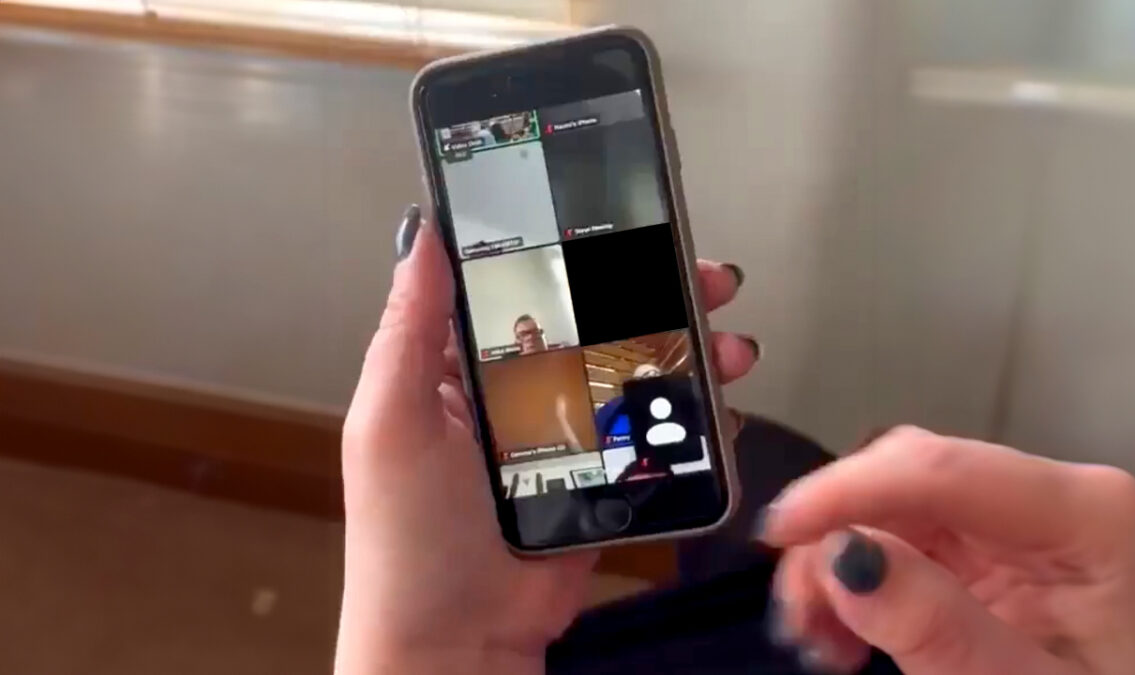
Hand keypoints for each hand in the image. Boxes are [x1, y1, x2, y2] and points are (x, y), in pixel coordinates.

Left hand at [335, 206, 759, 674]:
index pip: (522, 288)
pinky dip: (695, 417)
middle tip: (703, 275)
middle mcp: (519, 393)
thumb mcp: (390, 423)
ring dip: (689, 349)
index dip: (572, 248)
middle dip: (655, 292)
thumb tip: (421, 233)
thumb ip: (409, 330)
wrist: (458, 646)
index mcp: (461, 369)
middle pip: (597, 322)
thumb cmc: (406, 543)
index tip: (620, 217)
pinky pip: (656, 437)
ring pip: (637, 373)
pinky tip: (723, 405)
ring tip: (729, 343)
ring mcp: (567, 438)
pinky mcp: (604, 481)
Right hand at [759, 426, 1134, 674]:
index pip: (948, 472)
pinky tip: (839, 625)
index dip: (852, 489)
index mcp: (1087, 515)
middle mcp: (1047, 493)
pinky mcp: (974, 536)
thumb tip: (846, 554)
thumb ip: (939, 631)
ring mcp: (1008, 512)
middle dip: (837, 530)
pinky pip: (887, 527)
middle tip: (799, 611)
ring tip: (817, 634)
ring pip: (884, 497)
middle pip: (908, 475)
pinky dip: (848, 571)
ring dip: (832, 556)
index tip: (779, 530)